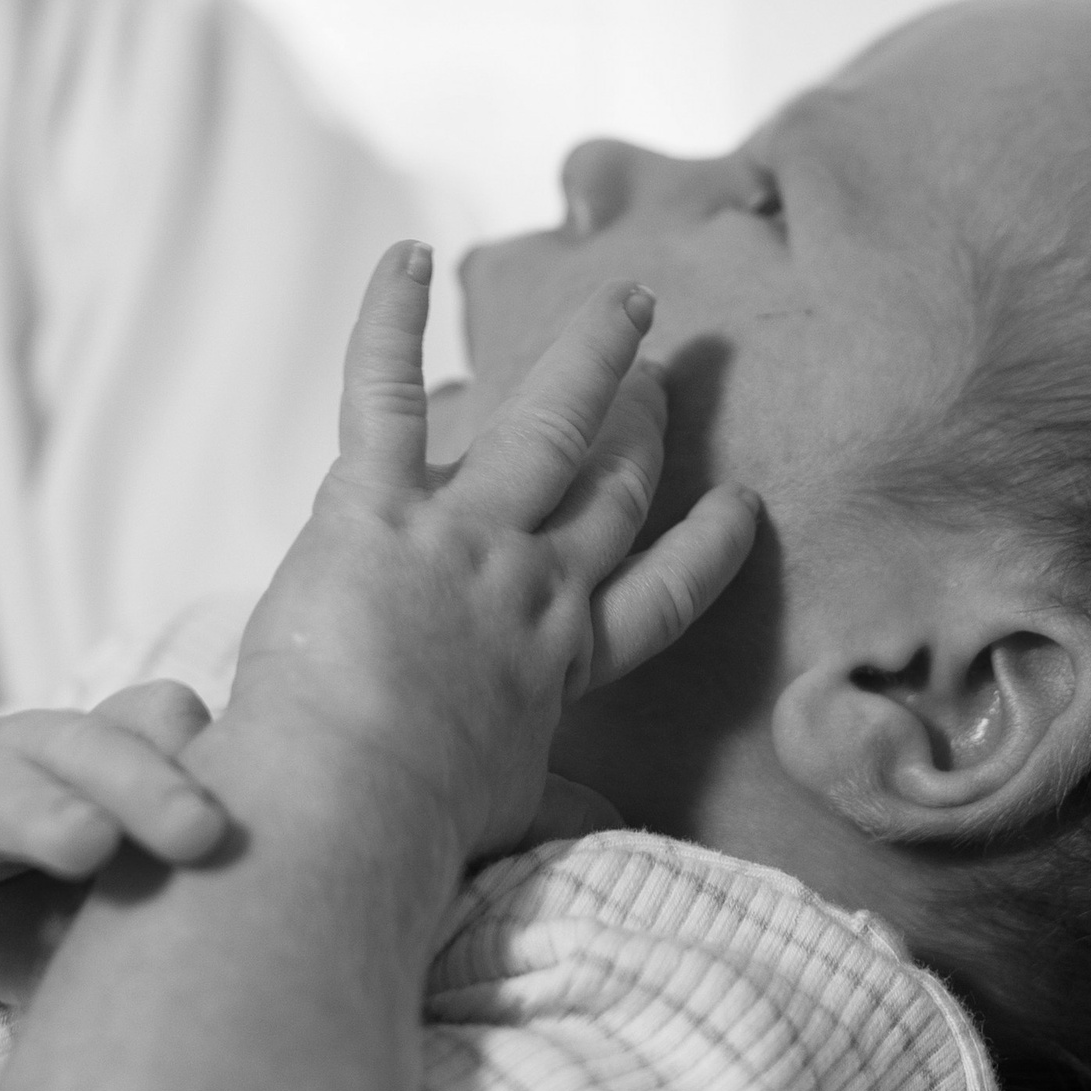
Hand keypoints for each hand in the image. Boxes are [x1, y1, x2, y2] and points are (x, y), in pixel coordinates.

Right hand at [0, 681, 222, 992]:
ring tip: (89, 842)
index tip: (258, 809)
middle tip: (204, 830)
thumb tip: (228, 978)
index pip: (146, 732)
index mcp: (70, 763)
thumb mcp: (58, 906)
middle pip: (80, 748)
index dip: (200, 760)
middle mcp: (2, 757)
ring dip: (36, 807)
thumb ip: (129, 921)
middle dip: (144, 782)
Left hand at [223, 241, 758, 870]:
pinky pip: (388, 390)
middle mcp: (533, 585)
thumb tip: (604, 833)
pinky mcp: (378, 503)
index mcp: (562, 664)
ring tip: (625, 303)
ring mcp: (464, 534)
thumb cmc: (416, 830)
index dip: (704, 552)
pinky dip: (392, 319)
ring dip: (592, 354)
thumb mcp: (509, 820)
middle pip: (611, 489)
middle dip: (644, 425)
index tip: (740, 509)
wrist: (350, 808)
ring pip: (548, 421)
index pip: (656, 601)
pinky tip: (406, 256)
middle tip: (665, 372)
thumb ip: (558, 809)